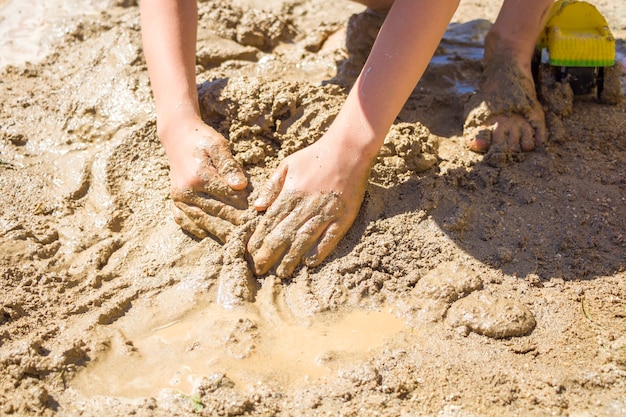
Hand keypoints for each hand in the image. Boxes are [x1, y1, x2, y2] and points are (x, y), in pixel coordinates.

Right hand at [160, 118, 249, 242]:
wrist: (177, 136)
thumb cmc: (202, 139)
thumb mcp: (218, 145)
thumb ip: (229, 165)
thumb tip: (241, 186)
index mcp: (199, 176)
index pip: (228, 198)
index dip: (245, 209)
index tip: (259, 219)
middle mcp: (186, 191)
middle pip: (216, 214)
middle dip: (236, 225)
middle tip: (252, 236)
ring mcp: (178, 199)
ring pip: (202, 222)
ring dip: (220, 233)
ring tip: (237, 242)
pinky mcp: (175, 202)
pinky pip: (186, 222)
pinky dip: (199, 230)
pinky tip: (212, 236)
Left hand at [247, 133, 372, 277]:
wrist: (348, 148)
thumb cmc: (315, 156)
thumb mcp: (287, 165)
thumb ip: (272, 186)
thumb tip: (257, 207)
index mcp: (291, 193)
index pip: (270, 221)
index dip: (259, 239)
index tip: (250, 253)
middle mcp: (306, 205)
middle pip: (283, 235)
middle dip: (269, 254)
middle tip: (260, 270)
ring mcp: (326, 212)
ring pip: (304, 239)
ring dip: (291, 258)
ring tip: (282, 273)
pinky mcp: (344, 216)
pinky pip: (330, 237)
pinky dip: (320, 251)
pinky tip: (310, 263)